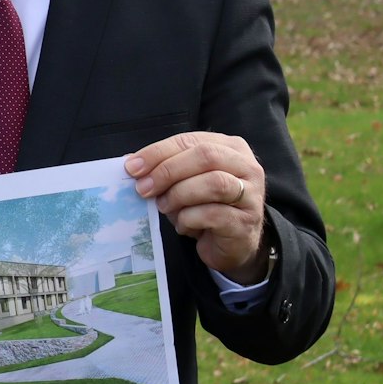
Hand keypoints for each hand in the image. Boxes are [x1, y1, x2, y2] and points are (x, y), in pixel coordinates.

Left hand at [128, 132, 269, 282]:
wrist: (231, 243)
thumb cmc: (205, 206)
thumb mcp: (183, 182)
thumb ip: (163, 168)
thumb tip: (131, 162)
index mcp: (230, 147)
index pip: (190, 140)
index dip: (158, 152)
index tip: (132, 168)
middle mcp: (246, 166)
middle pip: (205, 156)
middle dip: (168, 171)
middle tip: (144, 189)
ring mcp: (251, 194)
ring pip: (214, 184)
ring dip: (179, 195)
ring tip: (163, 207)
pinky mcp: (246, 221)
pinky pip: (214, 214)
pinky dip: (189, 219)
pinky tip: (183, 225)